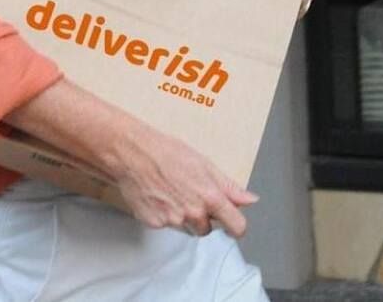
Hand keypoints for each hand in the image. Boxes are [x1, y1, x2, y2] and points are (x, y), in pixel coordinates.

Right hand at [109, 125, 257, 237]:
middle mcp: (193, 212)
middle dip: (202, 217)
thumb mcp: (205, 164)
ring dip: (183, 217)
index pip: (236, 226)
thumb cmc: (167, 153)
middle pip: (207, 229)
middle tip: (189, 195)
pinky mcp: (155, 223)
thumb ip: (229, 187)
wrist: (133, 154)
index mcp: (210, 197)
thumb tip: (250, 199)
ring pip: (186, 228)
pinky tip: (159, 197)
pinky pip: (166, 226)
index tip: (233, 225)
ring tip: (172, 193)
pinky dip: (164, 215)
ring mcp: (173, 220)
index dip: (236, 227)